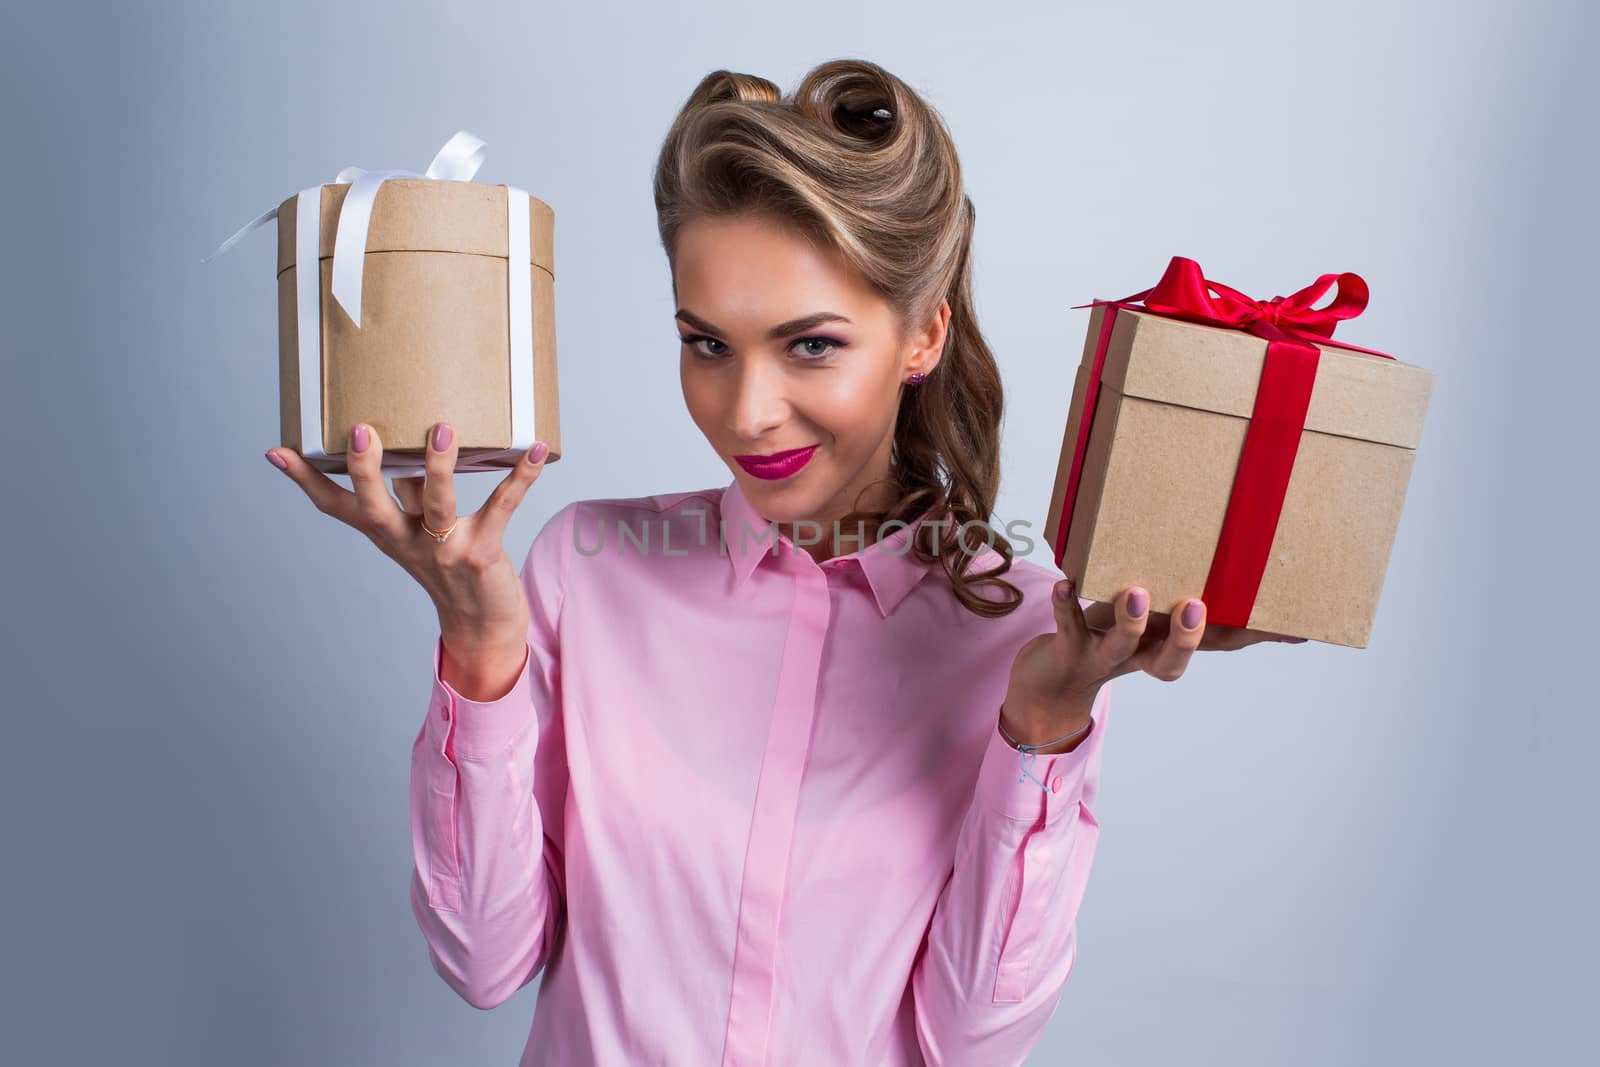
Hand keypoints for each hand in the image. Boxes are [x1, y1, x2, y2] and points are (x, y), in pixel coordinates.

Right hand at [265, 421, 551, 677]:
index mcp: (384, 533)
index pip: (336, 506)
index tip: (279, 451)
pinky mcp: (482, 552)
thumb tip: (398, 439)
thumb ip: (406, 490)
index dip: (307, 481)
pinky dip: (521, 476)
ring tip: (441, 429)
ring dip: (439, 467)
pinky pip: (502, 507)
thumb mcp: (416, 529)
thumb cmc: (447, 563)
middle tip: (359, 430)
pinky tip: (536, 448)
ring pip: (437, 506)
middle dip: (365, 471)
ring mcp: (443, 550)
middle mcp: (406, 542)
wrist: (483, 624)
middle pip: (375, 507)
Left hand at [1001, 580, 1306, 749]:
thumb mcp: (1150, 617)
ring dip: (1130, 621)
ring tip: (1136, 592)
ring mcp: (1105, 657)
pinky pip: (1068, 628)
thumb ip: (1183, 595)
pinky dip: (1065, 607)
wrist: (1049, 684)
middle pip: (1171, 661)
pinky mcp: (1068, 650)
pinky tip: (1065, 584)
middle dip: (1186, 637)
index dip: (1258, 637)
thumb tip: (1226, 567)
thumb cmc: (1109, 638)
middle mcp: (1141, 657)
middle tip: (1196, 606)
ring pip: (1123, 646)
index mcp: (1168, 645)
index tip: (1299, 625)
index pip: (1221, 644)